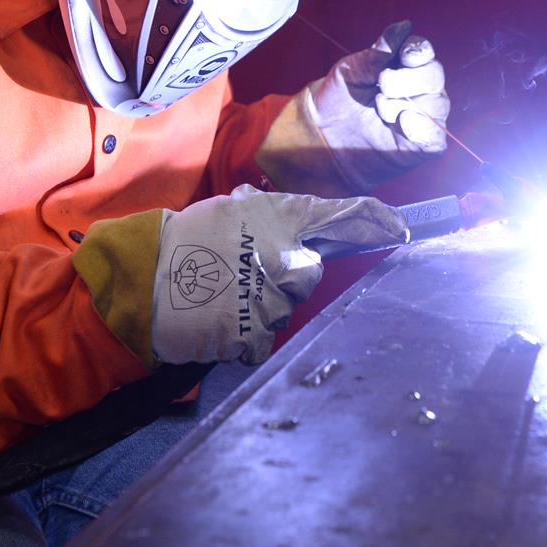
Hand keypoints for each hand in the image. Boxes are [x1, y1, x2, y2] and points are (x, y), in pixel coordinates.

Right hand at [151, 186, 405, 364]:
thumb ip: (273, 216)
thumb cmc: (186, 240)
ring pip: (284, 307)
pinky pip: (263, 337)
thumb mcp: (232, 210)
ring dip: (260, 304)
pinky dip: (244, 333)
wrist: (146, 280)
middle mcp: (287, 257)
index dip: (376, 222)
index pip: (344, 217)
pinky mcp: (257, 334)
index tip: (400, 228)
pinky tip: (219, 318)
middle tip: (244, 271)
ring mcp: (274, 299)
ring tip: (222, 293)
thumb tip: (300, 224)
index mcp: (282, 219)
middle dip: (284, 274)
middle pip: (308, 272)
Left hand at [306, 21, 449, 191]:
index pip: (423, 52)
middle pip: (435, 75)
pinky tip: (401, 124)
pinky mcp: (424, 144)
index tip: (403, 56)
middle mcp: (421, 90)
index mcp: (404, 67)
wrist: (324, 135)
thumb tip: (404, 26)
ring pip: (437, 103)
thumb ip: (378, 53)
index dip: (418, 51)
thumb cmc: (339, 99)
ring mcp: (424, 117)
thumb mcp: (352, 71)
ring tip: (381, 110)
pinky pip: (435, 135)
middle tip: (382, 86)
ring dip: (407, 104)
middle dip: (408, 79)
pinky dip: (421, 127)